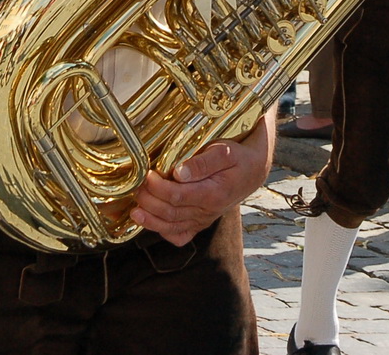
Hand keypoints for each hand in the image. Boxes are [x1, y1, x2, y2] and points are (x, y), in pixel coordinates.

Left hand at [131, 114, 271, 245]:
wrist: (253, 171)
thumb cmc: (238, 158)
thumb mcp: (225, 152)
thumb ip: (203, 162)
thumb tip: (179, 172)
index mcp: (213, 194)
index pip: (178, 196)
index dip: (157, 188)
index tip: (147, 175)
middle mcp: (207, 211)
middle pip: (171, 213)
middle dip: (149, 201)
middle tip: (137, 188)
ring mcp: (203, 219)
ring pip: (172, 227)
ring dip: (151, 220)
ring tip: (135, 211)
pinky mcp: (200, 222)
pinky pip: (181, 235)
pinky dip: (164, 232)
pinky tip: (152, 223)